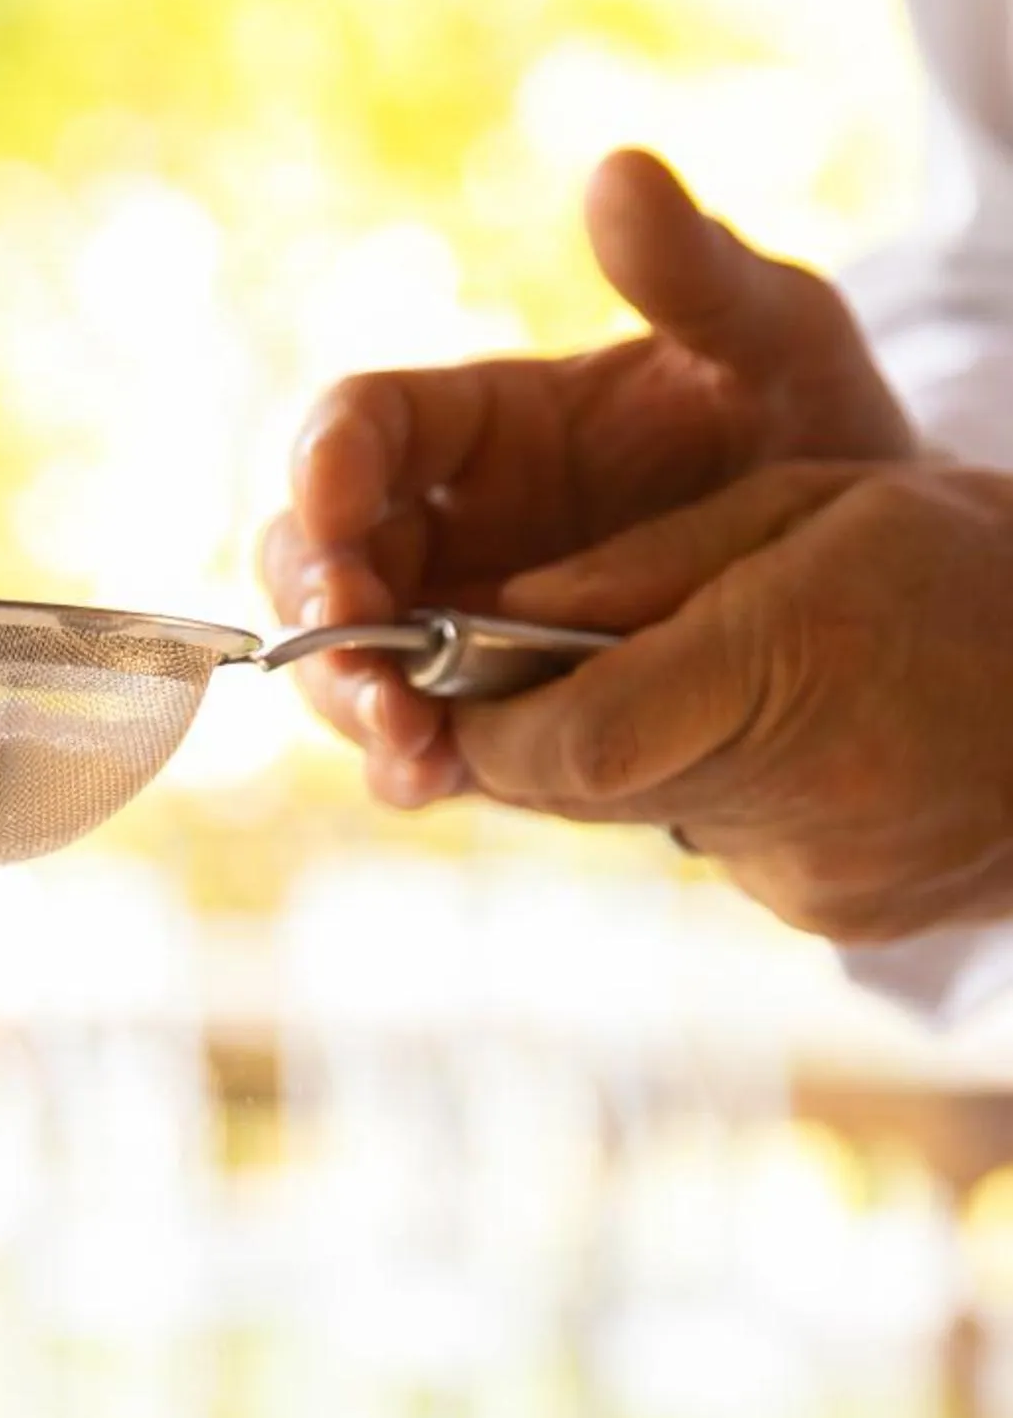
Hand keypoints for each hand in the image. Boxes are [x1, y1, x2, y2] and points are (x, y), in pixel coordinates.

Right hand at [259, 147, 913, 808]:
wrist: (869, 583)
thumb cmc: (810, 433)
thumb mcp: (776, 338)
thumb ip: (696, 272)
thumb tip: (618, 174)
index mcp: (482, 425)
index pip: (363, 426)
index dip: (327, 455)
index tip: (331, 489)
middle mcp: (450, 530)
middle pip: (316, 553)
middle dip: (319, 591)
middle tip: (352, 622)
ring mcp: (462, 630)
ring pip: (348, 658)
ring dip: (350, 694)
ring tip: (399, 727)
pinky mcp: (494, 718)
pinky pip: (421, 743)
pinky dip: (408, 762)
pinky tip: (429, 773)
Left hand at [445, 459, 1012, 945]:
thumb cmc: (984, 567)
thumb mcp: (823, 501)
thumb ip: (651, 565)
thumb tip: (503, 614)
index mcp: (785, 664)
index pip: (573, 740)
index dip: (488, 720)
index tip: (457, 677)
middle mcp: (790, 791)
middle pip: (580, 790)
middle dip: (540, 728)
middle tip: (549, 663)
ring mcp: (811, 874)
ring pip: (643, 820)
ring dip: (636, 754)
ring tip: (725, 679)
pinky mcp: (831, 916)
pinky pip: (721, 847)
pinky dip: (722, 790)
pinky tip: (802, 736)